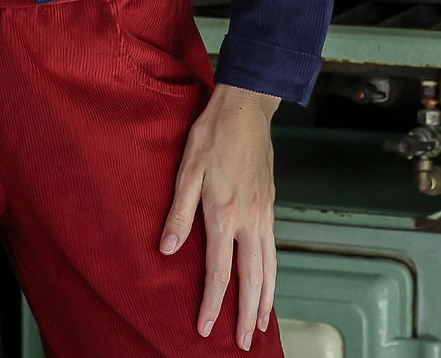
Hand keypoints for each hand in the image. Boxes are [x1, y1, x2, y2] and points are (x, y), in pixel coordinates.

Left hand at [159, 82, 279, 349]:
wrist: (247, 107)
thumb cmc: (213, 133)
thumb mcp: (187, 167)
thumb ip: (178, 211)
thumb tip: (166, 249)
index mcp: (224, 213)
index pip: (218, 271)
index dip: (212, 303)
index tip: (205, 328)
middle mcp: (249, 220)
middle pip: (252, 279)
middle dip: (246, 314)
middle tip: (244, 343)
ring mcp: (264, 213)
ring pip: (269, 267)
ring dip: (266, 300)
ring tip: (261, 324)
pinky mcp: (270, 204)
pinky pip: (274, 249)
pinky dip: (274, 273)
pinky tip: (270, 281)